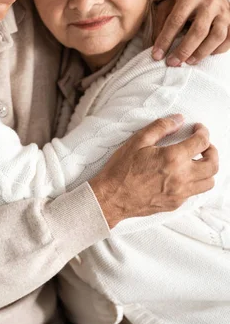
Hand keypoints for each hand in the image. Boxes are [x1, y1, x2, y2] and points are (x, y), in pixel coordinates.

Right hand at [89, 115, 216, 228]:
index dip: (203, 132)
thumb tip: (178, 119)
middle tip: (203, 144)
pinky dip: (194, 181)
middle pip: (213, 164)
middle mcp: (181, 177)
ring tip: (196, 161)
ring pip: (209, 182)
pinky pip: (194, 192)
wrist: (111, 198)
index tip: (197, 128)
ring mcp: (180, 193)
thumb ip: (161, 127)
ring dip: (207, 169)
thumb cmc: (121, 169)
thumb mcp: (138, 140)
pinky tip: (181, 175)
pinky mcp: (175, 204)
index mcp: (173, 158)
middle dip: (212, 150)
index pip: (201, 142)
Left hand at [152, 0, 229, 65]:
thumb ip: (160, 22)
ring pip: (216, 36)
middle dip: (184, 50)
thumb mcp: (168, 4)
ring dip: (201, 52)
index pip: (176, 20)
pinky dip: (218, 50)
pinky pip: (229, 39)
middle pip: (198, 30)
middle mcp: (210, 1)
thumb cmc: (183, 0)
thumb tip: (155, 47)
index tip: (156, 55)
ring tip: (188, 62)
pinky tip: (206, 55)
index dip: (165, 40)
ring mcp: (224, 11)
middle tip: (172, 63)